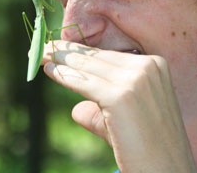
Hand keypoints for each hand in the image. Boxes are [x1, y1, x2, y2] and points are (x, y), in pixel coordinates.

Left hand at [43, 41, 196, 172]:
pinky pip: (84, 82)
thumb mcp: (129, 116)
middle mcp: (146, 67)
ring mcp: (135, 80)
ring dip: (62, 59)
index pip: (108, 56)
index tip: (62, 47)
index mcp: (154, 65)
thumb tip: (78, 109)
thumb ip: (103, 108)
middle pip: (97, 57)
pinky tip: (49, 69)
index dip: (82, 51)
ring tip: (42, 54)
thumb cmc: (150, 149)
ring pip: (88, 66)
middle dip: (68, 52)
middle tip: (46, 46)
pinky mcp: (120, 96)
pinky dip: (64, 75)